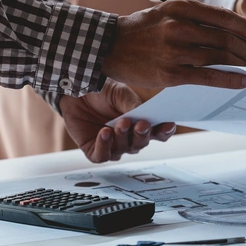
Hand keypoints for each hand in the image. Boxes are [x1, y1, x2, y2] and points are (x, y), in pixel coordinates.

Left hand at [61, 79, 176, 162]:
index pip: (157, 133)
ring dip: (123, 138)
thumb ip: (133, 106)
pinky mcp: (94, 150)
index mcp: (140, 123)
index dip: (164, 131)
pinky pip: (102, 156)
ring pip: (123, 150)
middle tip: (141, 124)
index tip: (168, 125)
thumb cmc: (101, 91)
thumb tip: (146, 118)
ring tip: (120, 124)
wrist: (77, 89)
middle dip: (142, 135)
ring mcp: (112, 145)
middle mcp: (128, 137)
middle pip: (141, 144)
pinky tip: (104, 132)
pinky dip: (104, 146)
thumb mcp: (121, 94)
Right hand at [103, 0, 245, 90]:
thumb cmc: (145, 29)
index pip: (223, 16)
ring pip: (219, 57)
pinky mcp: (170, 74)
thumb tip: (235, 29)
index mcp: (180, 7)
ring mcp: (173, 51)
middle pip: (224, 37)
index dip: (245, 27)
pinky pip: (207, 77)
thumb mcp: (169, 12)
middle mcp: (178, 26)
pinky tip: (242, 81)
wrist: (109, 46)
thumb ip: (199, 17)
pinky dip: (229, 79)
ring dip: (242, 63)